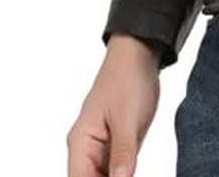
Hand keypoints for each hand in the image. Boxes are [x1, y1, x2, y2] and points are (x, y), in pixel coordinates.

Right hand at [67, 34, 160, 176]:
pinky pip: (116, 168)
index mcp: (80, 143)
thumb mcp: (128, 118)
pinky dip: (124, 174)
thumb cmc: (127, 79)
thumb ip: (123, 152)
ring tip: (132, 170)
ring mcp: (101, 146)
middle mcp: (86, 148)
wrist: (138, 54)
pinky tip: (134, 172)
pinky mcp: (117, 143)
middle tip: (130, 174)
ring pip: (104, 176)